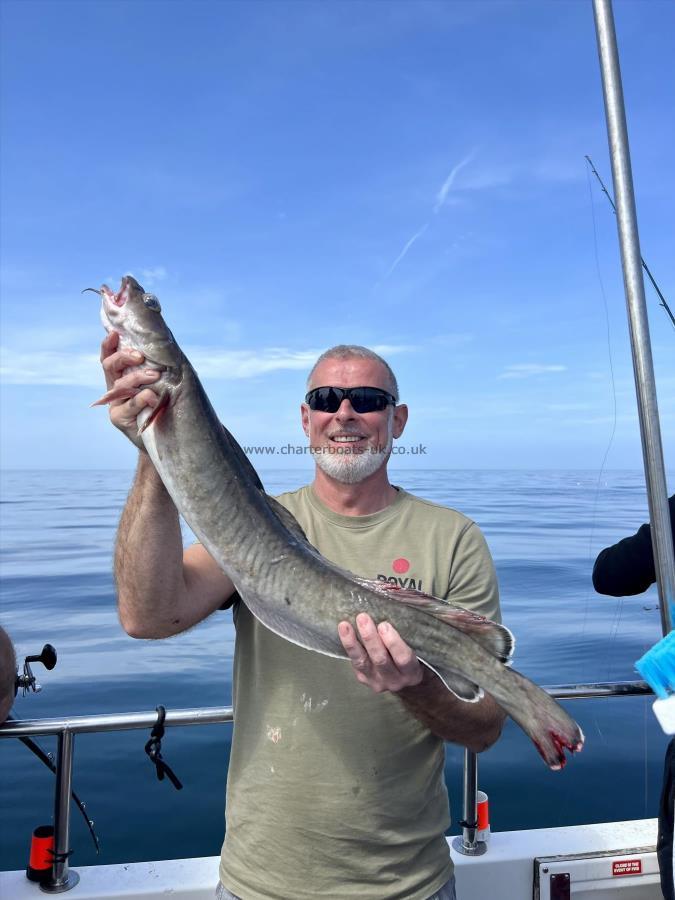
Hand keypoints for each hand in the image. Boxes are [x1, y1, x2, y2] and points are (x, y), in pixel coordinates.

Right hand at [100, 332, 160, 449]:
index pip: (110, 357)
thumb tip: (165, 340)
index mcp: (122, 377)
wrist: (166, 438)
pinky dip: (141, 398)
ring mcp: (116, 404)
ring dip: (137, 377)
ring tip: (154, 375)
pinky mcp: (119, 418)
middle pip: (110, 366)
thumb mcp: (161, 384)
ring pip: (120, 384)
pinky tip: (151, 395)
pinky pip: (129, 405)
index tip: (115, 333)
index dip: (109, 345)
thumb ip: (156, 367)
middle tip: (140, 356)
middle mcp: (116, 389)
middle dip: (123, 357)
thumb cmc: (165, 407)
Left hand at [338, 613, 423, 692]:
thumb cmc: (411, 658)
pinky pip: (354, 662)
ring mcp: (377, 681)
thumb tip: (398, 606)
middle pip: (380, 660)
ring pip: (362, 662)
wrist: (403, 681)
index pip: (403, 659)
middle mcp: (395, 680)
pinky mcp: (363, 678)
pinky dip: (348, 645)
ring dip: (352, 642)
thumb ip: (410, 636)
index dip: (393, 642)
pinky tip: (343, 630)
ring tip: (345, 625)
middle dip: (370, 638)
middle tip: (362, 618)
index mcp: (412, 672)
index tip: (384, 625)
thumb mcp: (418, 650)